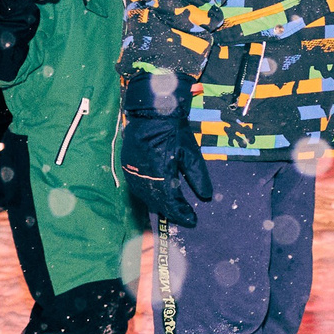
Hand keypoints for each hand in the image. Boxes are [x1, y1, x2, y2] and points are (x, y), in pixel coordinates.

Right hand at [121, 72, 214, 228]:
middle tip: (184, 216)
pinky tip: (156, 197)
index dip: (181, 212)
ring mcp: (133, 171)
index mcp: (160, 173)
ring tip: (173, 210)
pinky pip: (137, 187)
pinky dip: (148, 195)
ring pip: (145, 196)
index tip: (192, 221)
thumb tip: (206, 196)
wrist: (150, 113)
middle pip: (156, 201)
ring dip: (159, 205)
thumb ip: (197, 176)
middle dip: (171, 211)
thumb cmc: (174, 131)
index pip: (170, 200)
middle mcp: (143, 175)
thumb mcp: (191, 153)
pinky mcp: (127, 166)